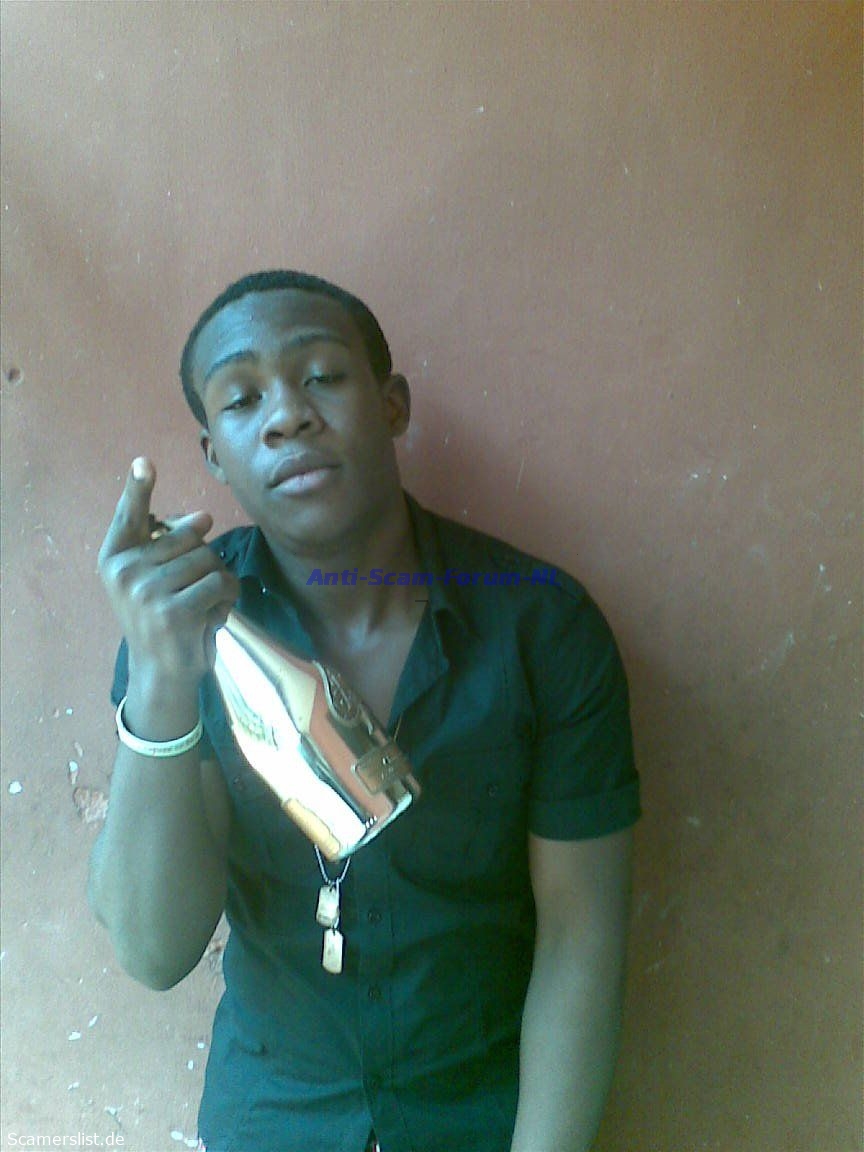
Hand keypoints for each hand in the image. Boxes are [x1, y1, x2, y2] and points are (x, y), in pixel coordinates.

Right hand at [98, 457, 239, 684]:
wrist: (161, 671)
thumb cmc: (164, 619)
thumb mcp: (156, 579)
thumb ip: (170, 546)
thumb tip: (201, 517)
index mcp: (115, 558)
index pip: (129, 516)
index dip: (138, 488)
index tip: (144, 461)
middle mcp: (124, 572)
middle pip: (189, 538)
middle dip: (204, 562)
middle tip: (193, 592)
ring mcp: (146, 591)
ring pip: (208, 560)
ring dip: (218, 583)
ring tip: (203, 606)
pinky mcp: (173, 610)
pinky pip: (220, 583)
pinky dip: (227, 598)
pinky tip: (212, 617)